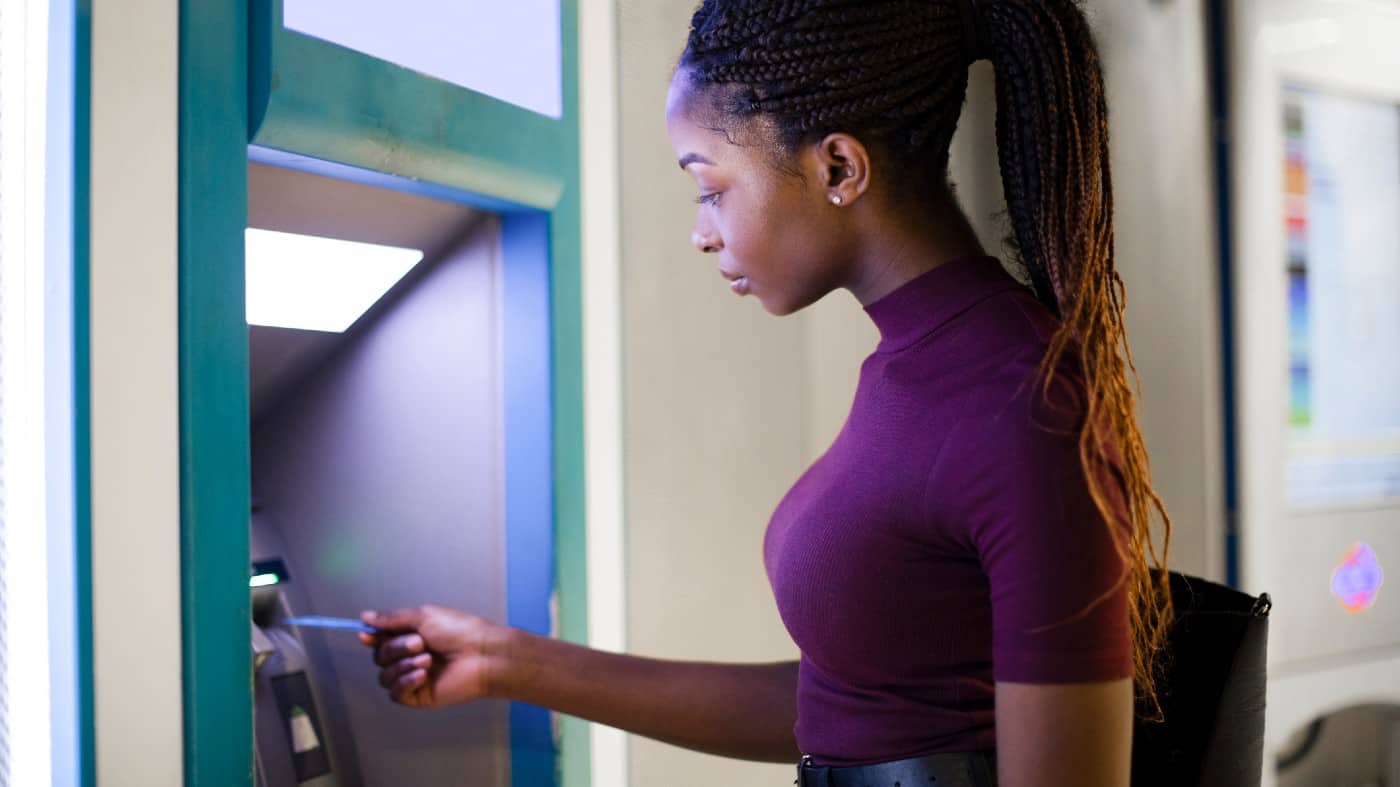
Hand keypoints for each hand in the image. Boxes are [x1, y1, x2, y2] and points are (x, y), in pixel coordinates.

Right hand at [359, 605, 507, 708]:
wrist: (482, 655)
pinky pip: (395, 694)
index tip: (366, 636)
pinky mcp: (418, 696)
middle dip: (396, 648)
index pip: (380, 639)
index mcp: (411, 636)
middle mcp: (409, 657)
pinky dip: (405, 682)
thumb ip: (392, 619)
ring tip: (428, 660)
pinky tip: (422, 676)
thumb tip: (365, 616)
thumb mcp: (424, 616)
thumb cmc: (460, 631)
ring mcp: (413, 677)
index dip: (371, 638)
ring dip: (402, 665)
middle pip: (380, 657)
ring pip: (384, 676)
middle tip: (420, 643)